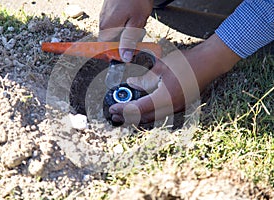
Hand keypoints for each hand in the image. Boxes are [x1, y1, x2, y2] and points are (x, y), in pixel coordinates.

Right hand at [99, 0, 152, 61]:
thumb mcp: (136, 22)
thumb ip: (129, 41)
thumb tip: (124, 57)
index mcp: (107, 28)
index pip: (106, 50)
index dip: (117, 55)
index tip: (129, 55)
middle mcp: (103, 23)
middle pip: (112, 42)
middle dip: (125, 43)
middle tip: (138, 35)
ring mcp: (106, 16)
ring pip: (116, 33)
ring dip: (128, 33)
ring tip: (138, 22)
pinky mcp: (111, 11)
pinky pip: (117, 24)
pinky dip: (127, 24)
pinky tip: (135, 17)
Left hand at [109, 34, 240, 124]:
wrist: (209, 63)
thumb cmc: (185, 63)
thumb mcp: (160, 68)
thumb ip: (143, 78)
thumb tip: (130, 84)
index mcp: (165, 98)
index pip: (139, 109)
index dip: (124, 110)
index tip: (112, 109)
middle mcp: (171, 107)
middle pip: (144, 118)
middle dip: (127, 117)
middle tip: (114, 113)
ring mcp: (177, 108)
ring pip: (152, 118)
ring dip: (137, 116)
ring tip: (124, 112)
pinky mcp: (180, 105)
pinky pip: (160, 114)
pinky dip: (147, 113)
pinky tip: (141, 107)